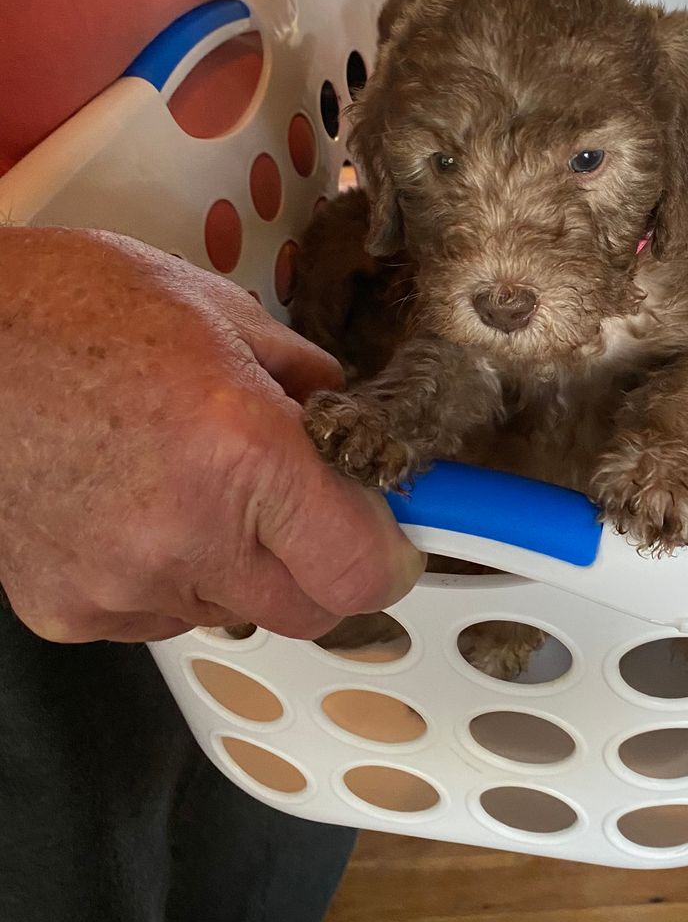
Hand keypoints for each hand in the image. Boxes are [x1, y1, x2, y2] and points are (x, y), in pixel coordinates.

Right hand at [0, 229, 423, 643]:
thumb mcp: (226, 312)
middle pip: (307, 610)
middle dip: (317, 562)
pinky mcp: (67, 613)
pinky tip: (127, 504)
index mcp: (244, 455)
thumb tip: (354, 425)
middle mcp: (187, 538)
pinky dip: (163, 575)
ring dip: (235, 567)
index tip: (386, 530)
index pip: (361, 572)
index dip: (386, 555)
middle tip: (291, 500)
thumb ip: (308, 382)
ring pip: (231, 613)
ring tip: (184, 482)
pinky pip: (155, 616)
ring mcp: (120, 586)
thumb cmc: (85, 304)